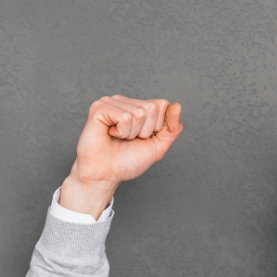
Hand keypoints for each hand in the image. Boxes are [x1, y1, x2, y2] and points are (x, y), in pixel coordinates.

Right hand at [59, 95, 183, 218]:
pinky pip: (124, 118)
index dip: (157, 127)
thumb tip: (177, 105)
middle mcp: (125, 101)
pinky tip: (110, 134)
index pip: (162, 105)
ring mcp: (111, 102)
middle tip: (128, 140)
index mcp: (138, 107)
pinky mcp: (99, 107)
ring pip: (139, 113)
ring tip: (119, 138)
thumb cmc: (127, 162)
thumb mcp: (157, 147)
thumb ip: (172, 129)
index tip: (141, 138)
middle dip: (145, 131)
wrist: (105, 175)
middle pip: (152, 108)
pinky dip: (121, 132)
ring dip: (131, 134)